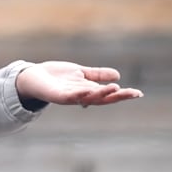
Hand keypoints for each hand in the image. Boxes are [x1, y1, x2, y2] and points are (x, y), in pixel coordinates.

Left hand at [16, 61, 142, 106]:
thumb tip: (118, 75)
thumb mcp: (80, 73)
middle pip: (102, 98)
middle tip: (133, 93)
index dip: (123, 94)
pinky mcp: (57, 96)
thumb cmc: (56, 76)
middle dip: (118, 96)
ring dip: (101, 94)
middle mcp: (81, 96)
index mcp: (88, 90)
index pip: (108, 94)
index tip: (138, 93)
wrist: (33, 77)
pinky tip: (86, 91)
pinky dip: (78, 94)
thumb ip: (96, 75)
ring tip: (115, 88)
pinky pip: (69, 96)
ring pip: (88, 97)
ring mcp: (70, 97)